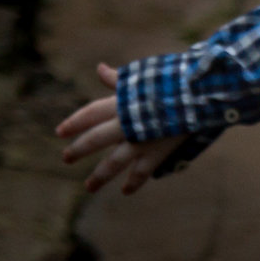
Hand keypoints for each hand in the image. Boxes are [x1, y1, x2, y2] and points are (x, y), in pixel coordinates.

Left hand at [56, 62, 184, 194]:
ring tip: (88, 187)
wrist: (200, 94)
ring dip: (99, 176)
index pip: (91, 113)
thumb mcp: (144, 76)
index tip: (59, 132)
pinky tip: (125, 191)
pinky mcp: (157, 152)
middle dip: (79, 149)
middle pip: (96, 139)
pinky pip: (142, 172)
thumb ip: (119, 79)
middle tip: (65, 158)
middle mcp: (127, 123)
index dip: (75, 122)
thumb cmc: (173, 80)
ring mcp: (141, 140)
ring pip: (114, 163)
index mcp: (122, 102)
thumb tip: (100, 69)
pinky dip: (134, 182)